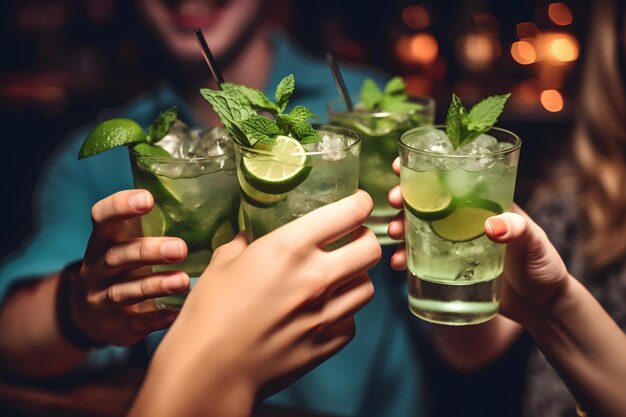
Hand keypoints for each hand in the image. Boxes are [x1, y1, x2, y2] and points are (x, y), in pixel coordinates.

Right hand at [68, 190, 189, 345]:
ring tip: (183, 282)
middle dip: (147, 251)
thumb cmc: (125, 267)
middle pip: (118, 256)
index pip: (102, 218)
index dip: (120, 206)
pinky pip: (138, 323)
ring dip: (155, 285)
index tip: (147, 199)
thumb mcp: (127, 243)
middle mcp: (98, 269)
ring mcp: (103, 299)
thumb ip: (154, 225)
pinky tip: (177, 313)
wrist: (92, 316)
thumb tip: (210, 201)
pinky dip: (158, 318)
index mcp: (102, 242)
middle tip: (179, 248)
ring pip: (126, 291)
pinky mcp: (118, 326)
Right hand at [144, 191, 379, 415]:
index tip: (358, 202)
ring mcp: (326, 313)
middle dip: (365, 239)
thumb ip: (243, 245)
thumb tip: (249, 239)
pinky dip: (344, 314)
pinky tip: (325, 312)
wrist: (210, 371)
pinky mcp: (326, 344)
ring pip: (368, 287)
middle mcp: (317, 277)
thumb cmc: (209, 313)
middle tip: (352, 240)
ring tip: (340, 277)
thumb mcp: (222, 264)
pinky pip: (351, 322)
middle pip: (371, 249)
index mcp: (290, 247)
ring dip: (357, 277)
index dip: (360, 203)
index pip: (348, 214)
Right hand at [387, 157, 569, 325]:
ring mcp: (455, 242)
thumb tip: (492, 225)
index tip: (401, 166)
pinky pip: (421, 256)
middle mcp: (465, 218)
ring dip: (401, 226)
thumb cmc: (544, 267)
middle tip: (393, 200)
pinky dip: (406, 257)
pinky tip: (398, 263)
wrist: (542, 308)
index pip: (451, 177)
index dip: (423, 169)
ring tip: (393, 234)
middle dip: (405, 197)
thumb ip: (518, 230)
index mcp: (484, 202)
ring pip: (419, 227)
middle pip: (428, 200)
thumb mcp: (535, 243)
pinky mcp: (450, 266)